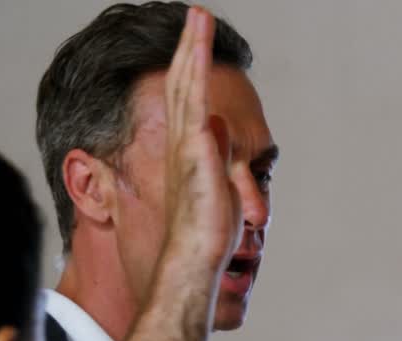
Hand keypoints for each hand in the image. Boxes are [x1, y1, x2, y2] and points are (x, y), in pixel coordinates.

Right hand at [163, 6, 239, 275]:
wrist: (193, 255)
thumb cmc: (206, 229)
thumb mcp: (218, 182)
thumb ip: (218, 153)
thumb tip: (219, 129)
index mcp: (189, 147)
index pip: (187, 97)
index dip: (189, 66)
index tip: (196, 39)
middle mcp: (183, 142)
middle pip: (182, 83)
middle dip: (189, 47)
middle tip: (196, 14)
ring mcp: (187, 147)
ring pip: (187, 89)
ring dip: (192, 52)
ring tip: (198, 19)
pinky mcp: (196, 156)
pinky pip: (196, 111)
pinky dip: (196, 82)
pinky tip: (200, 57)